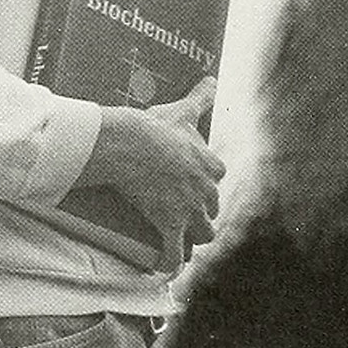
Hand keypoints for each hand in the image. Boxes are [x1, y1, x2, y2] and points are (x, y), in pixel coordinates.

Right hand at [75, 76, 224, 271]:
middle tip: (186, 214)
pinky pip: (174, 253)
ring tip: (183, 241)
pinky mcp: (169, 225)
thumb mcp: (182, 110)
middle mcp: (205, 191)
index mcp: (210, 165)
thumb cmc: (156, 126)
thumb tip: (212, 79)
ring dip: (194, 238)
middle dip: (201, 213)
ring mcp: (188, 210)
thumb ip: (201, 97)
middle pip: (211, 209)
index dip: (206, 183)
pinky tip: (166, 268)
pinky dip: (171, 262)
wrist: (131, 144)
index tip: (195, 185)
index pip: (217, 178)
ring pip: (202, 233)